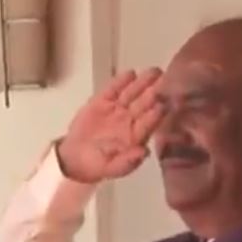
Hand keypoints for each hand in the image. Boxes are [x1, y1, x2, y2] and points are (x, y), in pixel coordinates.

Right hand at [57, 68, 165, 182]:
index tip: (163, 105)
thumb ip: (128, 162)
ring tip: (153, 72)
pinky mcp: (102, 102)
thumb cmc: (97, 165)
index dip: (156, 114)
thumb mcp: (113, 169)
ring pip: (132, 94)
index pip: (149, 123)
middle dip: (155, 92)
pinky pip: (113, 90)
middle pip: (144, 104)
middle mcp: (130, 121)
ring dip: (143, 82)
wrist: (75, 159)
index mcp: (136, 137)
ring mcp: (117, 110)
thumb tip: (144, 153)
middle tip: (165, 80)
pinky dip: (120, 82)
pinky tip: (130, 74)